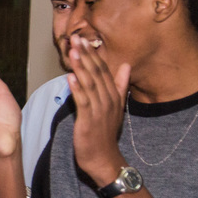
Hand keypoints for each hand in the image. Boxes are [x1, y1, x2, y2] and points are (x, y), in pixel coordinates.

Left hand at [66, 34, 129, 185]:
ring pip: (90, 84)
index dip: (93, 54)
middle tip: (76, 38)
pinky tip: (70, 77)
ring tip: (74, 51)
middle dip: (86, 55)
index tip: (84, 39)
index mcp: (113, 95)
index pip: (103, 70)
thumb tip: (126, 65)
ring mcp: (99, 110)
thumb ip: (119, 85)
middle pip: (97, 73)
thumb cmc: (105, 133)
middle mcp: (108, 100)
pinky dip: (77, 89)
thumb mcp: (116, 106)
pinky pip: (83, 102)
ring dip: (81, 67)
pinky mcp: (89, 120)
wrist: (104, 158)